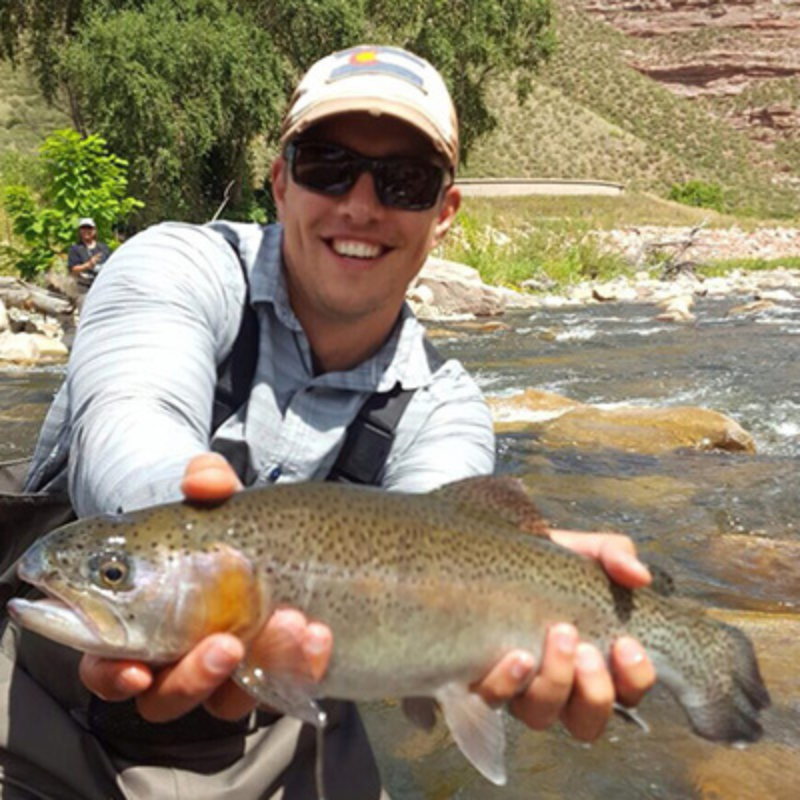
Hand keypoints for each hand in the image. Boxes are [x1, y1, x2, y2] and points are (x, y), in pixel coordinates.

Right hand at [78, 453, 333, 721]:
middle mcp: (176, 662)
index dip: (114, 676)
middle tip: (228, 643)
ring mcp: (226, 675)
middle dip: (195, 678)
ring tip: (290, 623)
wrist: (271, 542)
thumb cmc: (218, 529)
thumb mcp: (213, 503)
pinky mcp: (271, 675)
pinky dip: (302, 665)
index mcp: (138, 627)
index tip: (135, 669)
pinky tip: (320, 635)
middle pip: (167, 698)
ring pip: (230, 700)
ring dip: (261, 666)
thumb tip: (204, 479)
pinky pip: (285, 686)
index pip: (107, 668)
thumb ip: (206, 484)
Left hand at [471, 529, 656, 741]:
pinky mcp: (485, 678)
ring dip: (554, 683)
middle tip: (587, 649)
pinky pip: (494, 698)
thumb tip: (639, 576)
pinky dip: (508, 682)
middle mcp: (561, 685)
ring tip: (557, 637)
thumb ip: (615, 555)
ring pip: (542, 716)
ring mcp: (521, 687)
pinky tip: (516, 655)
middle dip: (594, 691)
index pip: (628, 693)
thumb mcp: (584, 550)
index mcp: (595, 660)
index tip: (627, 644)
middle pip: (587, 723)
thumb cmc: (544, 560)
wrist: (492, 553)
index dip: (635, 679)